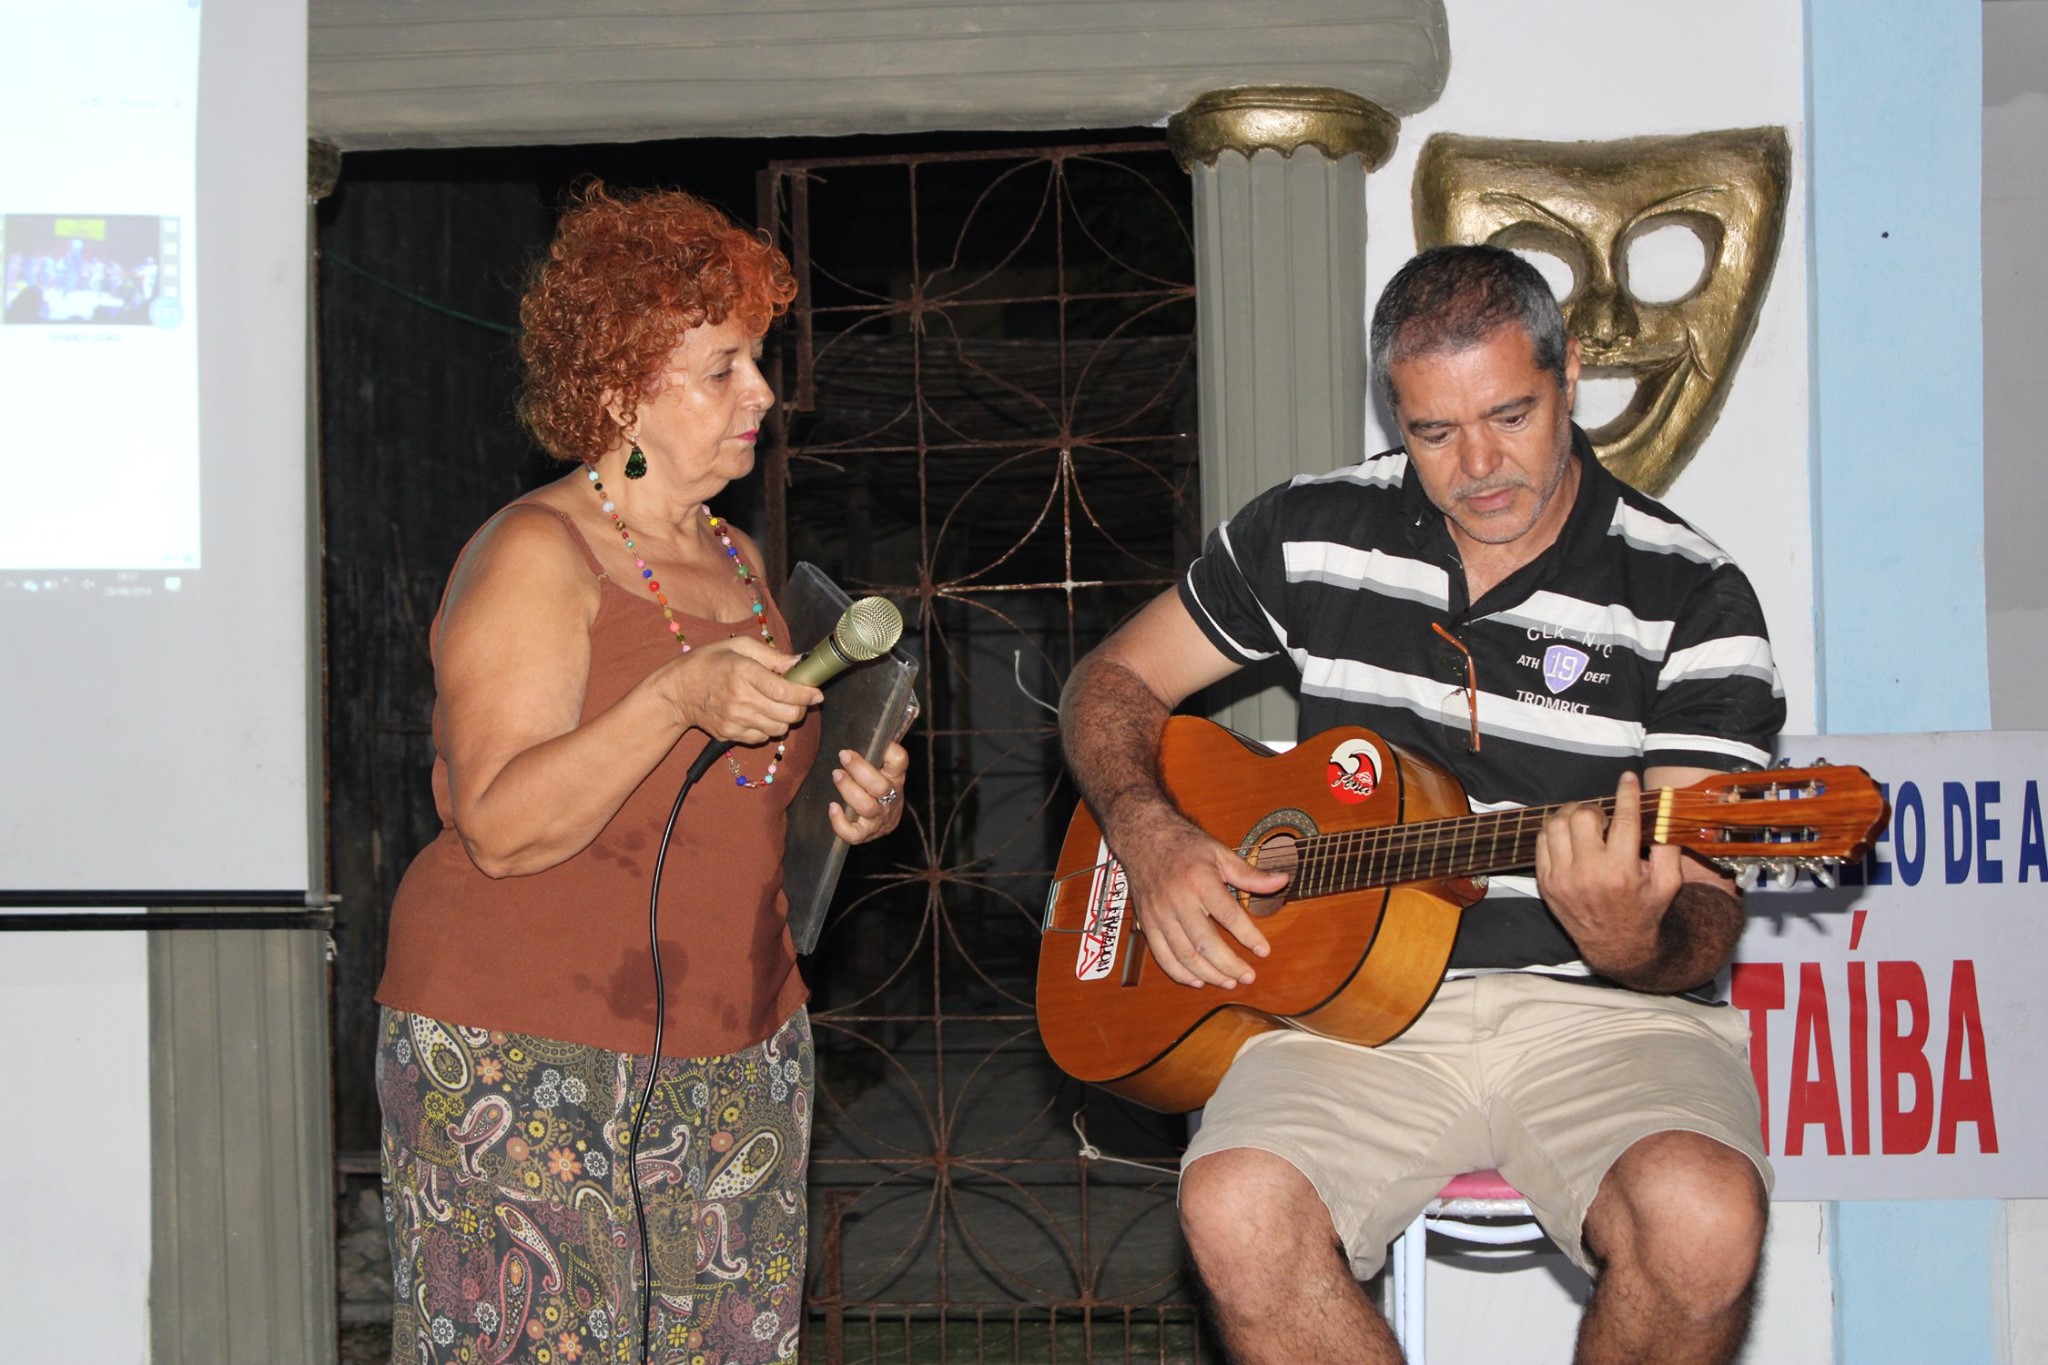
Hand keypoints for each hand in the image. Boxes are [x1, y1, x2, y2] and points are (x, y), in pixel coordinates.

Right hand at [661, 636, 821, 745]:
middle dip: (800, 707)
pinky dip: (768, 728)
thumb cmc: (708, 663)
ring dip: (785, 719)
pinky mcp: (730, 735)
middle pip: (787, 714)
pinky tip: (760, 714)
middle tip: (798, 698)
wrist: (676, 692)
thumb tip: (798, 663)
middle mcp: (740, 699)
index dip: (806, 694)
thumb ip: (771, 655)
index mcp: (743, 673)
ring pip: (778, 729)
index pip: (784, 691)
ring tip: (778, 706)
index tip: (816, 692)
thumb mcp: (738, 647)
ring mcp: (735, 720)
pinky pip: (762, 738)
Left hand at [828, 742, 909, 844]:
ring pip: (867, 807)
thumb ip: (874, 752)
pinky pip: (854, 833)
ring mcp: (879, 818)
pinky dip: (840, 822)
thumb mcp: (882, 769)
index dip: (889, 750)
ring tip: (836, 775)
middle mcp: (891, 798)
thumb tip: (863, 725)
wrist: (885, 820)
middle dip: (860, 769)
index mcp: (895, 777)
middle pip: (879, 785)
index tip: (875, 741)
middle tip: (843, 756)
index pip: (899, 761)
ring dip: (849, 790)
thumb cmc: (876, 786)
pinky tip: (832, 808)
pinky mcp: (866, 834)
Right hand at [1107, 801, 1289, 989]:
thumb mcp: (1219, 853)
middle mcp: (1178, 900)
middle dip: (1229, 965)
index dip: (1248, 936)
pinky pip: (1162, 956)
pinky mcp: (1147, 923)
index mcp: (1200, 881)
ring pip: (1185, 955)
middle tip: (1248, 976)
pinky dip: (1179, 973)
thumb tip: (1282, 880)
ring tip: (1229, 982)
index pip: (1228, 915)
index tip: (1264, 951)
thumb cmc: (1185, 845)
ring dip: (1208, 974)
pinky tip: (1197, 980)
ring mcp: (1160, 914)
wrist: (1143, 837)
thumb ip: (1249, 873)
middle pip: (1206, 942)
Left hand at [1535, 771, 1684, 978]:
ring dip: (1571, 816)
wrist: (1617, 947)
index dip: (1626, 794)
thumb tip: (1664, 809)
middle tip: (1604, 818)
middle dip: (1595, 810)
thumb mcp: (1669, 882)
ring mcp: (1563, 879)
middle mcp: (1589, 874)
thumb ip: (1669, 845)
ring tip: (1585, 823)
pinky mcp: (1547, 883)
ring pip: (1555, 825)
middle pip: (1582, 816)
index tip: (1628, 779)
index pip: (1624, 819)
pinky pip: (1541, 842)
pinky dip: (1554, 832)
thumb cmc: (1646, 910)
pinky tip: (1569, 836)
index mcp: (1622, 872)